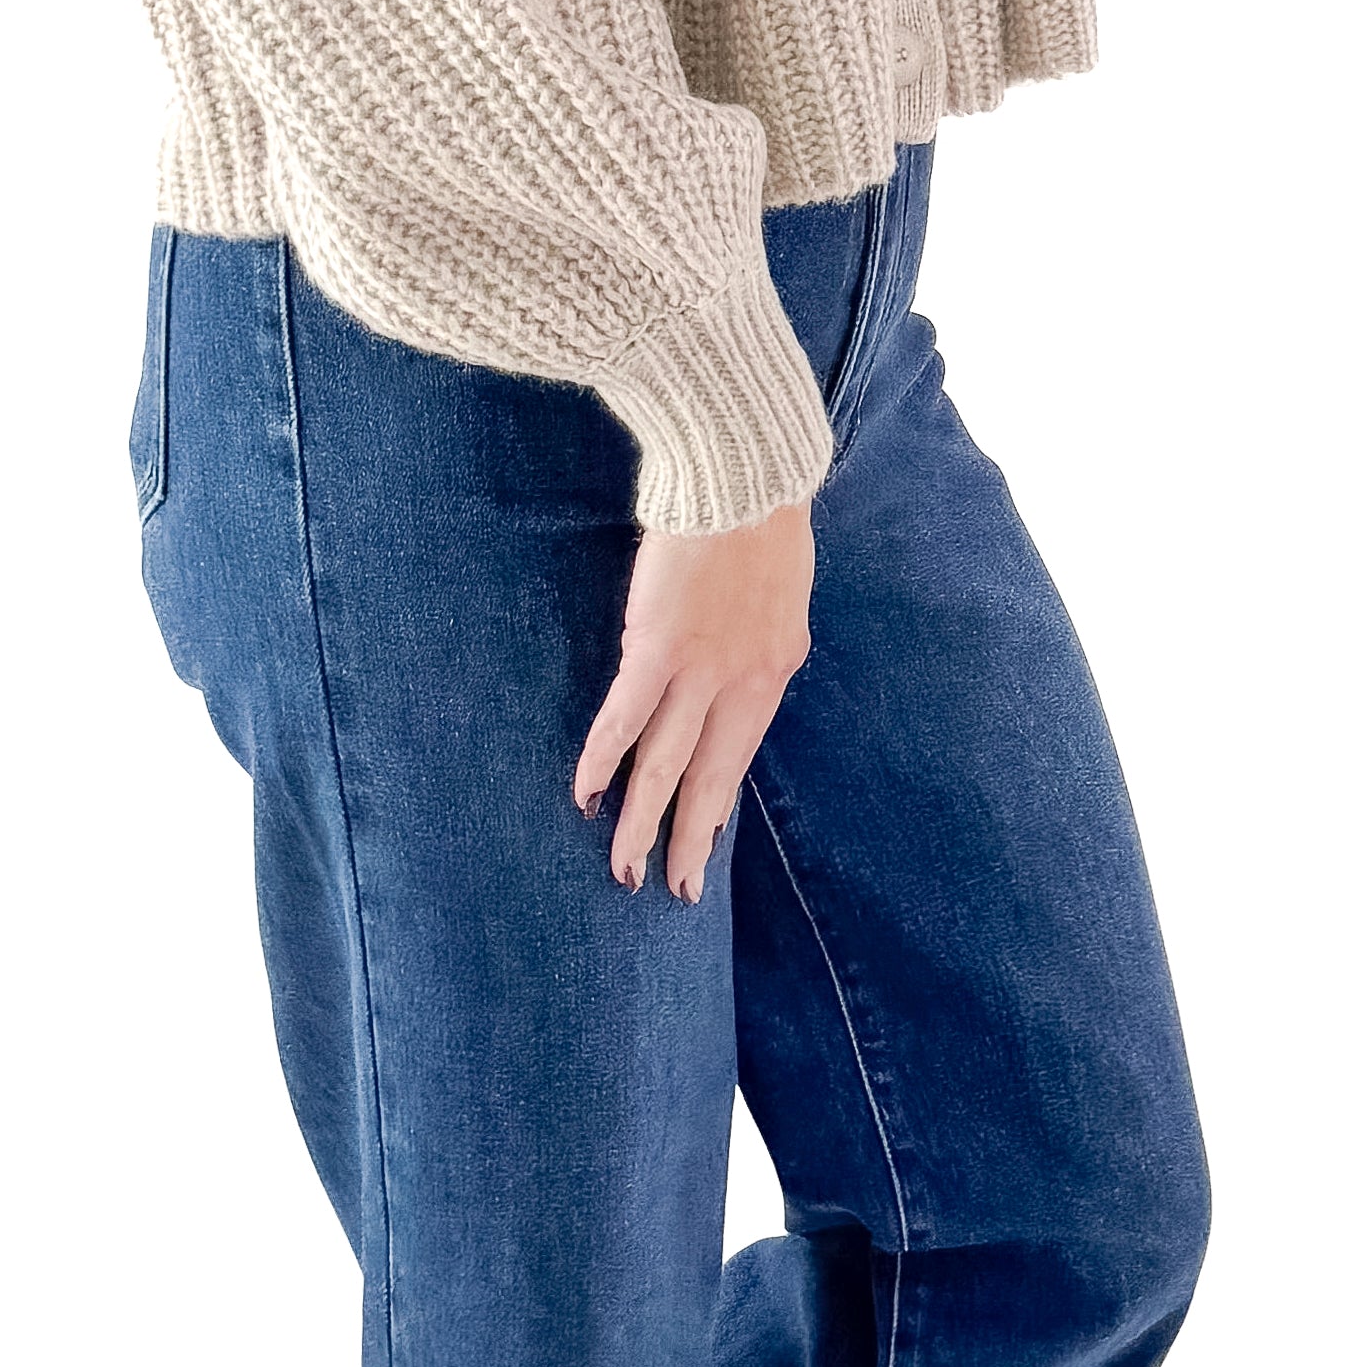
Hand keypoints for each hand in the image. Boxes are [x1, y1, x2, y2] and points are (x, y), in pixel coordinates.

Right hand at [572, 504, 815, 901]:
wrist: (746, 477)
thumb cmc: (764, 519)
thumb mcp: (782, 594)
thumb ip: (761, 638)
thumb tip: (743, 661)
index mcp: (775, 670)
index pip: (739, 754)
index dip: (717, 802)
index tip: (702, 841)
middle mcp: (742, 683)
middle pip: (708, 778)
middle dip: (688, 838)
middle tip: (674, 889)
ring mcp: (699, 670)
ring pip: (666, 764)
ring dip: (641, 821)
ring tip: (625, 868)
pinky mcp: (656, 648)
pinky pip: (625, 719)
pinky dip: (602, 760)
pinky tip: (584, 795)